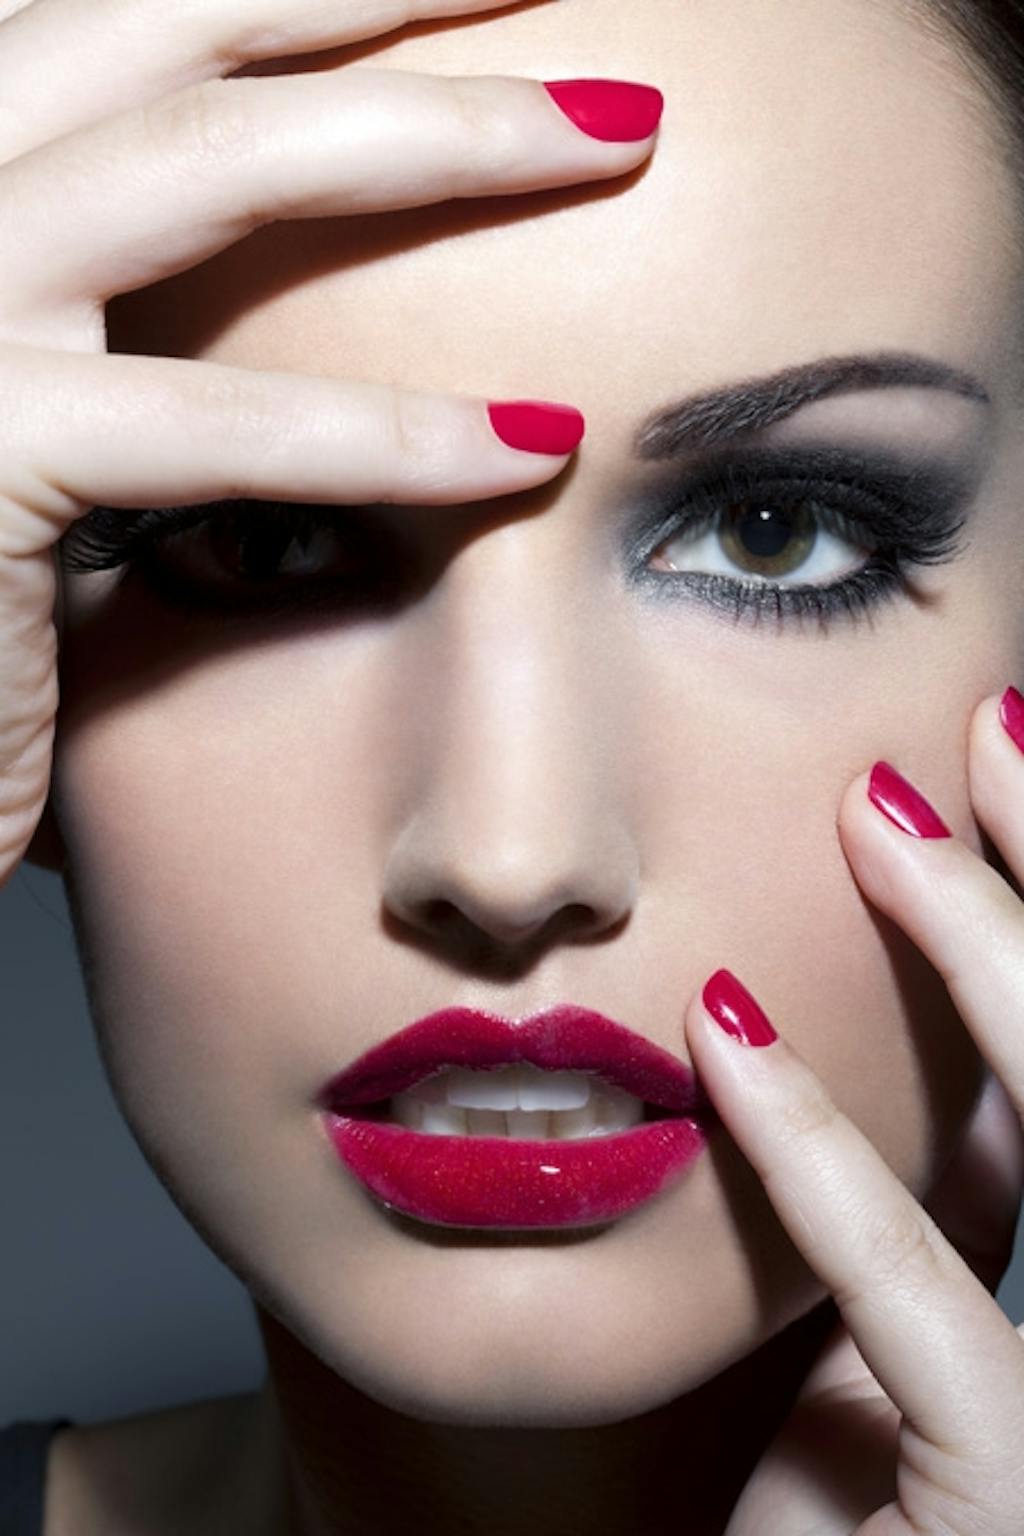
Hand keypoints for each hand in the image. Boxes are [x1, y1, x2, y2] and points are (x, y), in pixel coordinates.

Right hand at [0, 0, 663, 887]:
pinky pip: (210, 425)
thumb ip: (136, 312)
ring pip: (203, 159)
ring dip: (440, 133)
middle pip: (167, 16)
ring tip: (618, 134)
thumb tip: (283, 284)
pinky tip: (534, 444)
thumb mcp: (51, 406)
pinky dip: (387, 432)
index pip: (133, 21)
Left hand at [683, 696, 1023, 1533]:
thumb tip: (956, 1054)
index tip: (1008, 760)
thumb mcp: (913, 1329)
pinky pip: (912, 1294)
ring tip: (878, 814)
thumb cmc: (866, 1510)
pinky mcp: (1004, 1488)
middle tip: (988, 729)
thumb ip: (950, 1200)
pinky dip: (815, 1149)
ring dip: (974, 948)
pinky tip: (724, 1036)